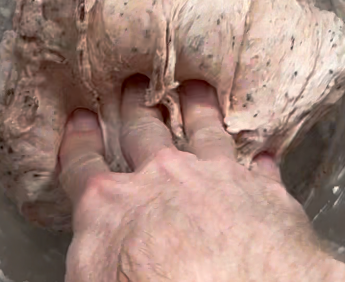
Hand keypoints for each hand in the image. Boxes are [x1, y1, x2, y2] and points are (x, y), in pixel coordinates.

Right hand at [59, 77, 344, 281]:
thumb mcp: (91, 281)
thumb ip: (91, 248)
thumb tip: (94, 246)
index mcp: (112, 205)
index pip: (84, 166)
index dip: (80, 140)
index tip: (81, 117)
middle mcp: (163, 178)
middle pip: (144, 131)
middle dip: (136, 106)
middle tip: (136, 82)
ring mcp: (215, 178)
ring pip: (205, 131)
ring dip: (199, 109)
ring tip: (197, 89)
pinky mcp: (263, 194)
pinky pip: (260, 170)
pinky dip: (260, 163)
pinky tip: (264, 157)